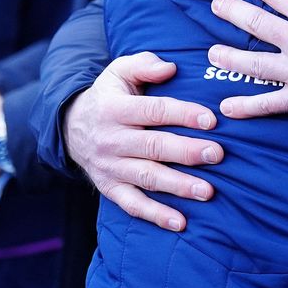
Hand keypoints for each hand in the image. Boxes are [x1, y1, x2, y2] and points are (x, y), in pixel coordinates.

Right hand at [62, 51, 222, 231]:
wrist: (69, 127)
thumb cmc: (109, 96)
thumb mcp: (118, 71)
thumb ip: (143, 64)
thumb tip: (170, 67)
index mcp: (115, 109)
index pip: (154, 111)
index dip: (183, 114)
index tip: (212, 120)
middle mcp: (111, 139)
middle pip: (153, 146)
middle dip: (187, 151)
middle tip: (218, 154)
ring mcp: (110, 167)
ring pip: (146, 177)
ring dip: (178, 186)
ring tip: (207, 191)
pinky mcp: (109, 188)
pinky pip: (133, 204)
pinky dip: (156, 215)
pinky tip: (181, 223)